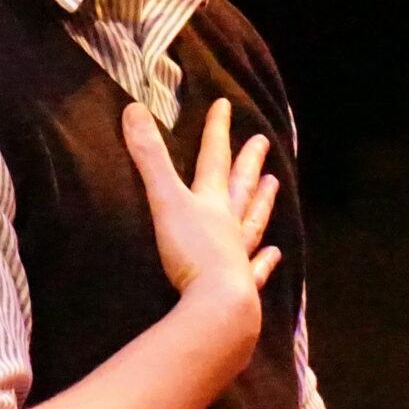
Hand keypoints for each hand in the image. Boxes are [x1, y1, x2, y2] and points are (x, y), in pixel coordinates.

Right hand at [121, 98, 281, 296]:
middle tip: (261, 142)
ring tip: (275, 185)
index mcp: (211, 202)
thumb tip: (133, 108)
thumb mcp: (164, 200)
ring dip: (262, 202)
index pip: (214, 158)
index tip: (224, 105)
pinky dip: (265, 260)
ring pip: (253, 221)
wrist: (217, 303)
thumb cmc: (190, 251)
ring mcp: (238, 254)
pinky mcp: (241, 284)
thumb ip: (148, 157)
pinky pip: (256, 268)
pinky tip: (274, 254)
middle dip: (248, 162)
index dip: (217, 130)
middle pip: (241, 186)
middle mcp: (229, 223)